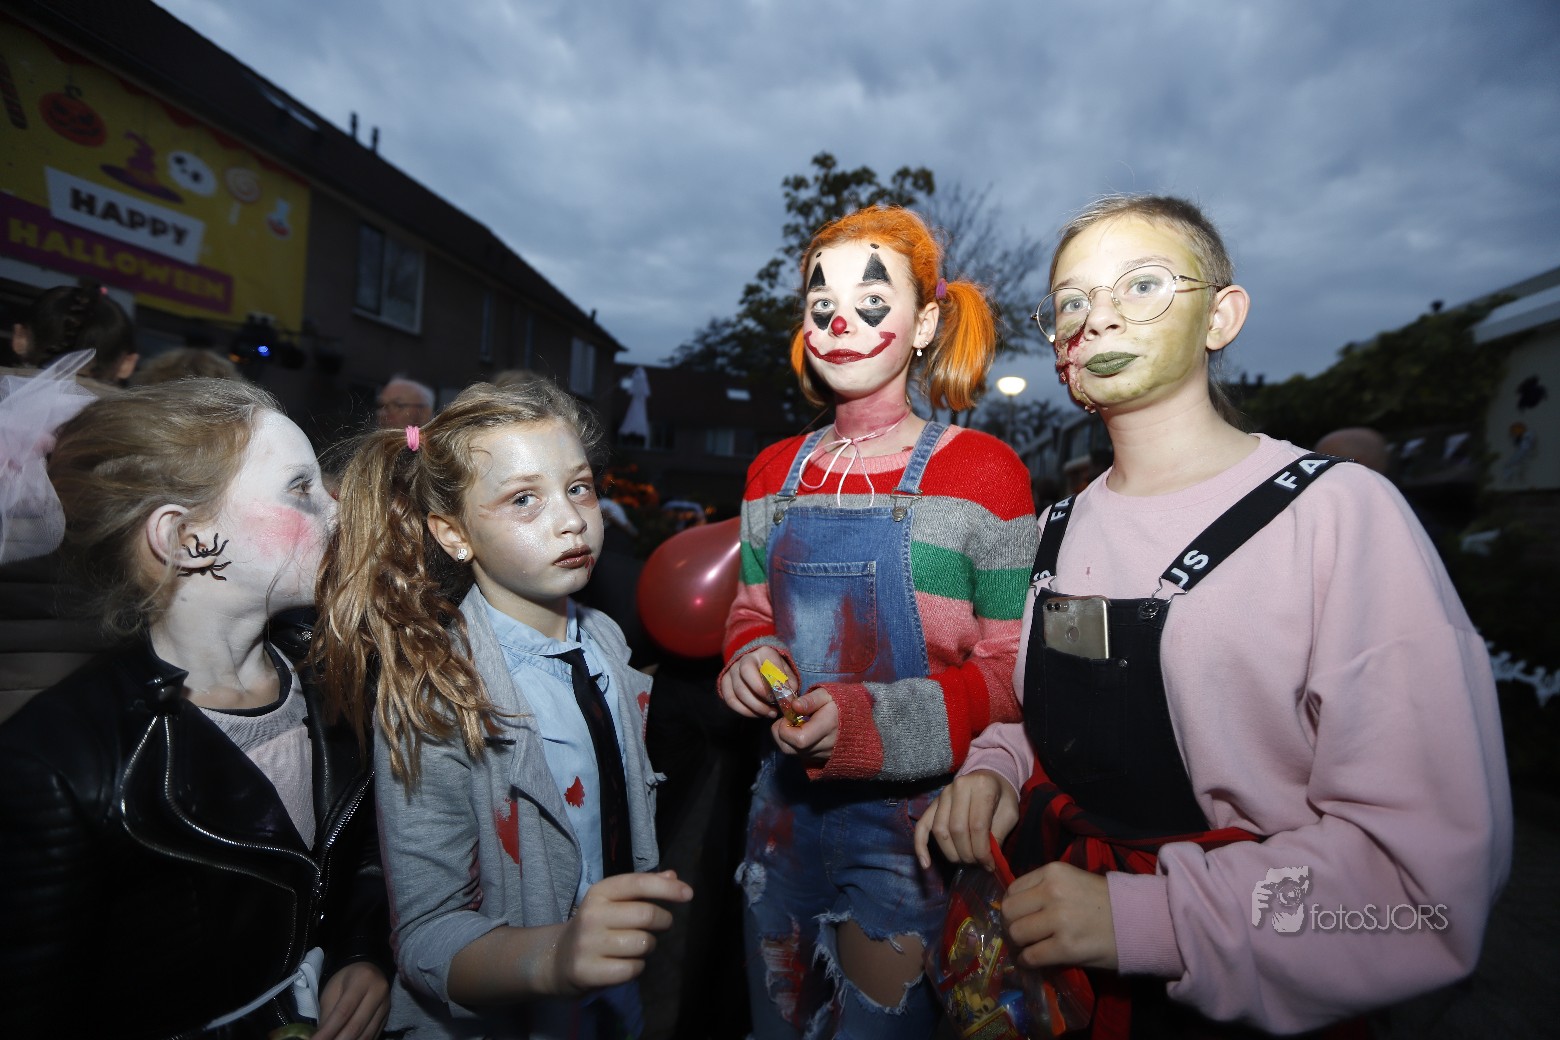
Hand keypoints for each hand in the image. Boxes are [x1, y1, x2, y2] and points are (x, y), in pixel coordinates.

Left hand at [312, 961, 389, 1039]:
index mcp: (362, 980)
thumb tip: (321, 1038)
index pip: (343, 1011)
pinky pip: (374, 1035)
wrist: (368, 969)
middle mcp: (378, 992)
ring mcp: (386, 1006)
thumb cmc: (345, 979)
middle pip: (357, 1025)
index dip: (328, 1031)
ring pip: (367, 1034)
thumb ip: (327, 1015)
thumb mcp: (332, 991)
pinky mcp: (387, 1016)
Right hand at [551, 870, 693, 995]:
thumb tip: (673, 876)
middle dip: (663, 921)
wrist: (558, 958)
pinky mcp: (588, 971)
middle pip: (646, 915)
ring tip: (637, 946)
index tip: (689, 894)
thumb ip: (642, 888)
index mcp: (599, 892)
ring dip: (649, 947)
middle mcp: (591, 915)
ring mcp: (588, 944)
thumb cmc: (596, 926)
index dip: (667, 889)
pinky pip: (632, 969)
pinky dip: (637, 967)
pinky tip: (625, 963)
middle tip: (661, 925)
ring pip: (643, 944)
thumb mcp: (613, 901)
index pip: (638, 883)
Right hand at [718, 648, 789, 719]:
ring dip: (756, 707)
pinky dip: (745, 711)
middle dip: (761, 693)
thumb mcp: (786, 672)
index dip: (777, 682)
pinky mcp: (724, 682)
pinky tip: (757, 714)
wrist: (757, 666)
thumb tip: (789, 698)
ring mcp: (732, 670)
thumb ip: (789, 683)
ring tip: (770, 713)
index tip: (786, 696)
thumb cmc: (774, 671)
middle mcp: (745, 658)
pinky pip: (731, 700)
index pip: (768, 664)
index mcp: (764, 652)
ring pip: (739, 690)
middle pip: (746, 672)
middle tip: (774, 706)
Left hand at [770, 688, 836, 761]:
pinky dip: (793, 744)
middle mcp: (824, 746)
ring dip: (785, 738)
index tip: (789, 714)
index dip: (785, 728)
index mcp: (828, 727)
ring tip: (794, 724)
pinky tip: (801, 731)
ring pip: (791, 752)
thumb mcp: (826, 694)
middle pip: (789, 748)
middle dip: (781, 732)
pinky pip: (798, 754)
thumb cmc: (838, 705)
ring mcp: (821, 755)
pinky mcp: (818, 759)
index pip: (799, 740)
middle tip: (788, 718)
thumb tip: (794, 706)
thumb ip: (810, 699)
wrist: (855, 721)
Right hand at [914, 769, 1018, 869]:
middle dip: (967, 854)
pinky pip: (922, 826)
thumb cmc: (1002, 796)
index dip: (982, 851)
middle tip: (977, 864)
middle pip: (956, 829)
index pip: (977, 825)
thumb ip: (998, 835)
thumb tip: (986, 861)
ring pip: (940, 830)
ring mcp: (943, 794)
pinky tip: (926, 864)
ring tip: (964, 861)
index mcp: (982, 787)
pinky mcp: (933, 803)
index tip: (989, 865)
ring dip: (951, 853)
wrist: (989, 776)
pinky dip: (921, 846)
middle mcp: (959, 787)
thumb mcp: (1009, 813)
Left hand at [1002, 862, 1116, 970]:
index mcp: (1053, 872)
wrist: (1141, 921)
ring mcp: (1059, 920)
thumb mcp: (1073, 881)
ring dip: (1019, 944)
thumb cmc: (1105, 902)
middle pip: (1009, 911)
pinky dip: (1027, 961)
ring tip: (1029, 947)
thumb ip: (1044, 889)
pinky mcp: (1066, 947)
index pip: (1013, 889)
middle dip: (1011, 925)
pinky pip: (1031, 956)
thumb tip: (1015, 908)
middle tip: (1021, 934)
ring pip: (1016, 934)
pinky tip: (1033, 961)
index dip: (1013, 906)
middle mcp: (1053, 892)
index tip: (1019, 916)